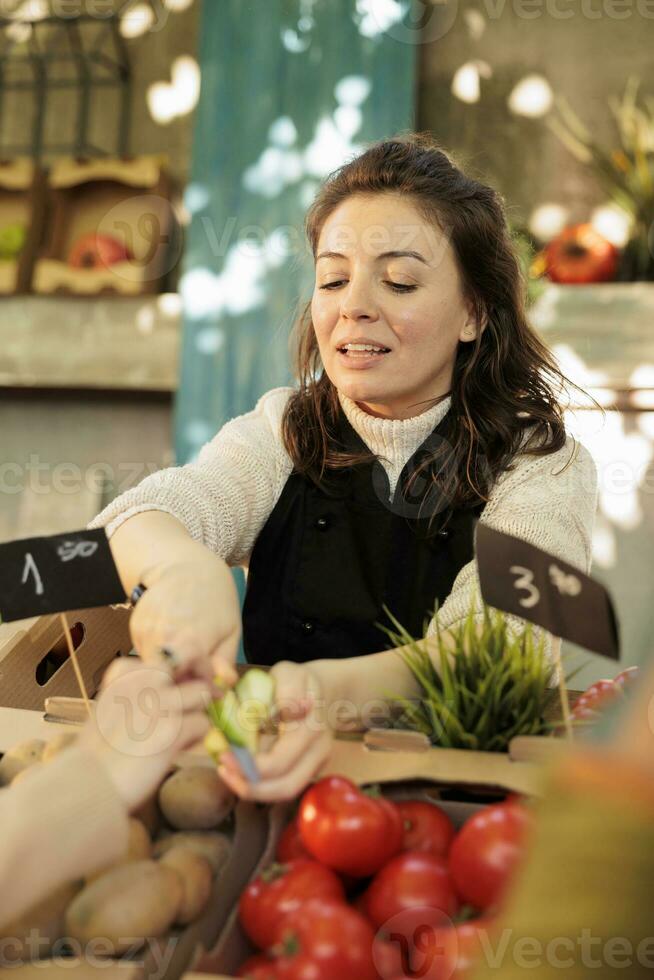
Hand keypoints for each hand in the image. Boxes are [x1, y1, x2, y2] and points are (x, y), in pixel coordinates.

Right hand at [80, 657, 210, 811]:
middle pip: (192, 661)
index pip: (169, 655)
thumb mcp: (112, 709)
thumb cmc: (98, 755)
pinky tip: (180, 749)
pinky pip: (203, 723)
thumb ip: (141, 694)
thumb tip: (177, 688)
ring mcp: (159, 702)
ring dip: (198, 711)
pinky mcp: (173, 729)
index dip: (184, 668)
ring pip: (202, 692)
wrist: (87, 787)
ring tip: (185, 733)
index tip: (186, 684)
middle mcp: (143, 680)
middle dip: (199, 681)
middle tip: (200, 702)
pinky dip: (197, 737)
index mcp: (125, 673)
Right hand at [129, 545, 240, 685]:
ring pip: (151, 667)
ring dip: (167, 666)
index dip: (196, 687)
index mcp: (192, 641)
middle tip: (194, 669)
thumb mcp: (231, 630)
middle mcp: (164, 638)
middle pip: (165, 679)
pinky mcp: (135, 626)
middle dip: (179, 681)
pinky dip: (156, 653)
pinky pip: (142, 652)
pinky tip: (170, 638)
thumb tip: (226, 683)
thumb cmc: (216, 598)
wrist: (189, 566)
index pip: (185, 685)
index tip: (207, 681)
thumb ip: (225, 660)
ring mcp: (146, 631)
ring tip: (184, 650)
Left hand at [218, 661, 332, 801]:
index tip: (224, 755)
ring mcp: (315, 764)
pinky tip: (239, 772)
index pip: (280, 762)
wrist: (321, 691)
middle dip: (249, 786)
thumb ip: (289, 689)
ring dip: (253, 789)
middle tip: (222, 769)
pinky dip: (260, 785)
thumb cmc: (298, 680)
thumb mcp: (291, 673)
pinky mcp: (307, 770)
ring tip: (227, 774)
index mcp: (312, 729)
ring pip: (285, 791)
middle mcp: (319, 752)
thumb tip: (291, 712)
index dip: (249, 766)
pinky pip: (283, 785)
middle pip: (285, 787)